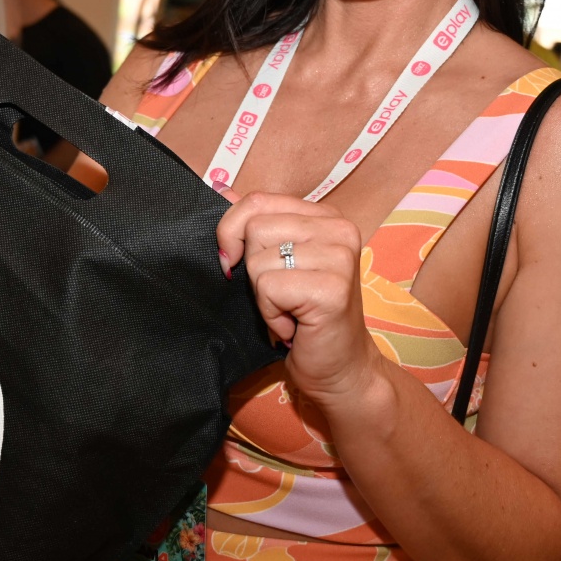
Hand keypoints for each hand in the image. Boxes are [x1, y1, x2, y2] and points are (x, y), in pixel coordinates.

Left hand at [215, 188, 384, 408]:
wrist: (340, 369)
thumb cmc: (306, 318)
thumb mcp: (278, 264)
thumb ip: (255, 226)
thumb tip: (221, 190)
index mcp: (326, 217)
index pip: (257, 200)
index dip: (231, 231)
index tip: (235, 262)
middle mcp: (339, 229)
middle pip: (254, 229)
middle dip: (252, 270)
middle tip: (279, 295)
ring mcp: (339, 257)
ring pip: (258, 260)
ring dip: (262, 297)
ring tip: (288, 310)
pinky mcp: (332, 288)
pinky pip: (268, 287)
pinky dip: (271, 314)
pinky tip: (293, 324)